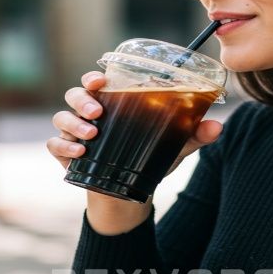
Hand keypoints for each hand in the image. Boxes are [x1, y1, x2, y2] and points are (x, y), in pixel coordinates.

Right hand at [47, 71, 223, 174]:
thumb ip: (194, 135)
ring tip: (92, 136)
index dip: (94, 77)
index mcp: (113, 103)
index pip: (96, 82)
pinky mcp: (66, 156)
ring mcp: (75, 134)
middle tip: (98, 111)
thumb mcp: (174, 146)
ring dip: (74, 124)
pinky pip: (55, 146)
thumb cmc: (149, 160)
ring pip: (62, 118)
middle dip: (82, 99)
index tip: (101, 80)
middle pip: (74, 94)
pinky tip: (79, 154)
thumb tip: (217, 126)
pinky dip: (63, 148)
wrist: (129, 196)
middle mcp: (90, 114)